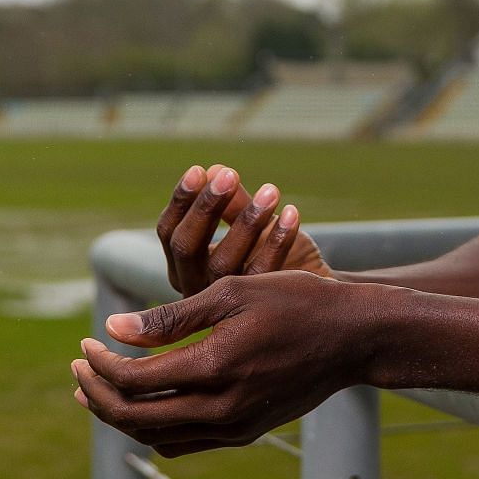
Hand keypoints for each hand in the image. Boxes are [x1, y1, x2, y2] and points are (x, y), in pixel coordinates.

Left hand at [73, 272, 360, 455]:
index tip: (86, 341)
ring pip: (156, 438)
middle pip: (135, 418)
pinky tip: (145, 403)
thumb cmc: (297, 302)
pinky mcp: (246, 432)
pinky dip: (154, 429)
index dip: (99, 364)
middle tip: (80, 367)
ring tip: (98, 388)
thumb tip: (113, 329)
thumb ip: (172, 316)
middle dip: (97, 394)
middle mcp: (223, 408)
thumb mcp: (233, 292)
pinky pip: (185, 443)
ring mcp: (236, 427)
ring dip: (121, 415)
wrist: (356, 337)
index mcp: (216, 367)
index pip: (133, 380)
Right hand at [157, 164, 330, 296]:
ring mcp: (220, 304)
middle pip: (187, 248)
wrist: (309, 297)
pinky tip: (292, 213)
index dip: (182, 200)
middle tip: (229, 175)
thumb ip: (232, 204)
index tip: (199, 169)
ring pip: (223, 262)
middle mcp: (194, 288)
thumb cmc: (272, 254)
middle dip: (206, 208)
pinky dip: (277, 241)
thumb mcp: (249, 225)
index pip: (169, 231)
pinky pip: (262, 272)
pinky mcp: (253, 308)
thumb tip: (216, 169)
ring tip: (271, 190)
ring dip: (247, 222)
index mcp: (183, 266)